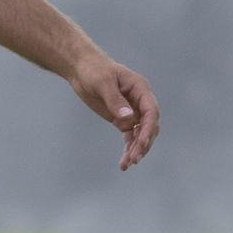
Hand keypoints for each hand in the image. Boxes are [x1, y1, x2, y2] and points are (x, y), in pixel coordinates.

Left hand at [66, 54, 158, 169]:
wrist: (81, 69)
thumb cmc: (94, 70)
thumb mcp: (103, 82)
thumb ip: (115, 99)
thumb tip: (129, 118)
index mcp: (140, 89)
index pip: (151, 111)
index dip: (149, 128)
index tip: (142, 143)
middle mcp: (139, 102)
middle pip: (149, 126)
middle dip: (143, 143)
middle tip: (134, 159)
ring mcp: (132, 112)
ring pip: (140, 135)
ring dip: (136, 149)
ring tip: (127, 164)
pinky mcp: (122, 119)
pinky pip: (129, 137)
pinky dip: (128, 149)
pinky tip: (124, 163)